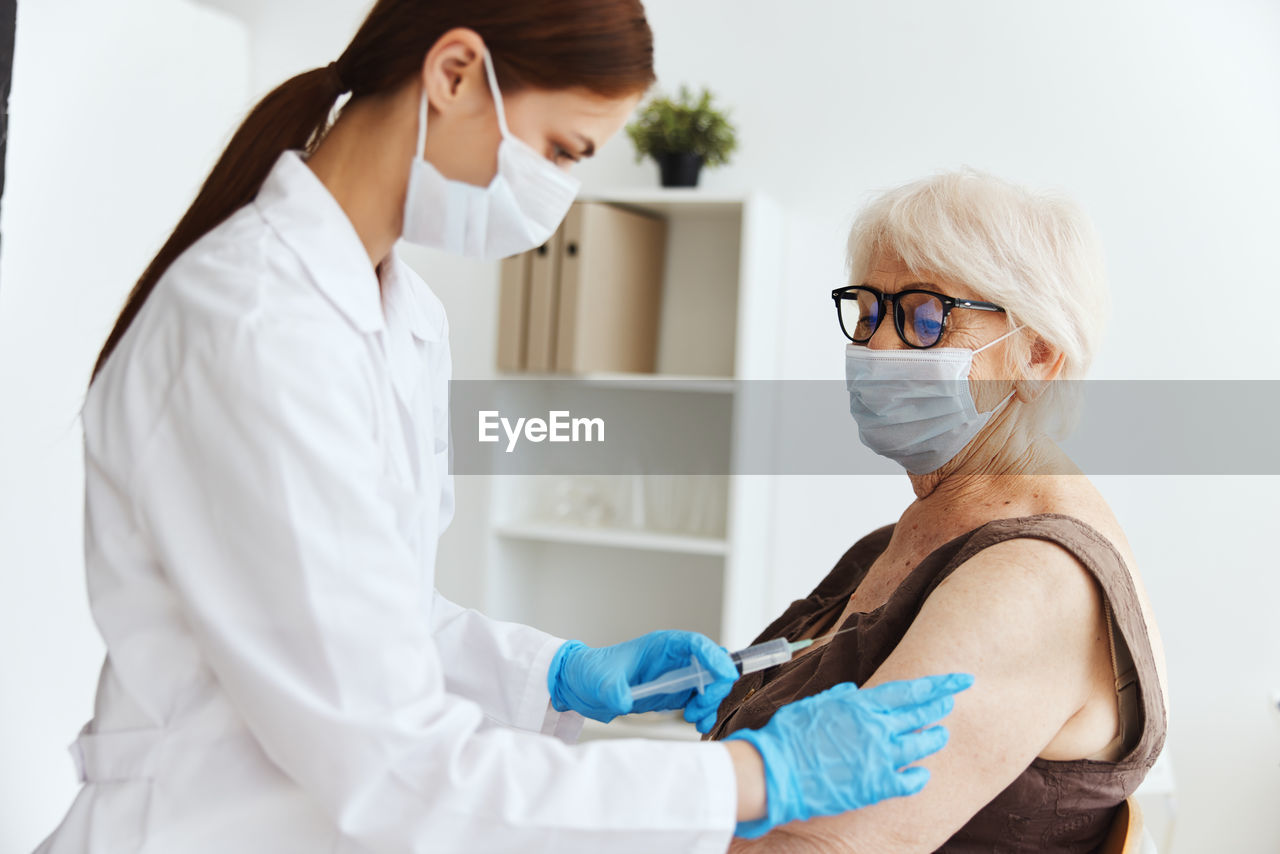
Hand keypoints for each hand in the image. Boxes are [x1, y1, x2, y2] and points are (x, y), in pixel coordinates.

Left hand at [548, 631, 738, 731]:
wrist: (583, 686)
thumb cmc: (592, 672)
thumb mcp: (600, 681)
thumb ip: (613, 689)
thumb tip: (624, 700)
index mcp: (661, 646)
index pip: (696, 644)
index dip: (713, 657)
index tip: (722, 675)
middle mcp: (673, 659)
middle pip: (711, 666)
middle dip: (713, 687)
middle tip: (698, 709)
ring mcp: (676, 676)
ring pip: (710, 685)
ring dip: (709, 703)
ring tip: (693, 720)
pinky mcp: (674, 694)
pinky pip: (699, 701)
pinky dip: (704, 713)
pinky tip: (697, 725)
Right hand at [724, 672, 973, 837]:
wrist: (777, 771)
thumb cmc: (789, 736)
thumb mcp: (813, 705)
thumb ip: (837, 697)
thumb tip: (853, 692)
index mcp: (860, 705)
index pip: (909, 690)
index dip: (937, 685)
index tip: (958, 680)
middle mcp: (875, 728)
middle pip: (920, 713)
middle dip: (941, 704)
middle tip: (954, 700)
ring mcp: (879, 757)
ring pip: (921, 744)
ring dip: (935, 737)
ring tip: (943, 734)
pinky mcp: (877, 785)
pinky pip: (909, 780)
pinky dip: (919, 776)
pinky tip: (923, 774)